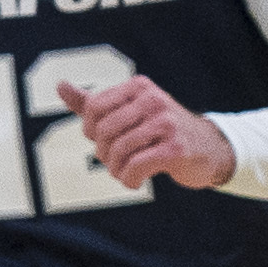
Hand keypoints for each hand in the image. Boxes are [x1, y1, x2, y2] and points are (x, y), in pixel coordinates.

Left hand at [61, 72, 235, 189]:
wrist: (208, 148)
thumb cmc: (159, 131)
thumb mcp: (127, 112)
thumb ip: (92, 102)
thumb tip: (60, 85)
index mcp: (139, 87)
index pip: (94, 107)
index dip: (90, 130)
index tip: (102, 141)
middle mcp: (154, 100)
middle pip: (103, 131)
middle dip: (102, 152)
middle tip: (113, 161)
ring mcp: (167, 123)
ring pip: (118, 150)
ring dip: (115, 169)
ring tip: (123, 172)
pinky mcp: (176, 149)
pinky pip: (135, 167)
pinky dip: (128, 179)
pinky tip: (135, 181)